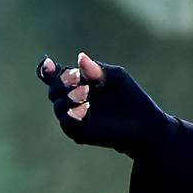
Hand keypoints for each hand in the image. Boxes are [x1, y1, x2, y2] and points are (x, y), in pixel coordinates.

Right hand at [38, 51, 169, 157]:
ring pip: (58, 106)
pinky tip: (84, 108)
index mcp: (77, 83)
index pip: (54, 76)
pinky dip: (72, 114)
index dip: (47, 70)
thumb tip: (80, 58)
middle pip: (53, 90)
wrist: (145, 124)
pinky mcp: (81, 133)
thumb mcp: (116, 77)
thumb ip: (98, 69)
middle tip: (77, 78)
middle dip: (61, 82)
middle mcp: (72, 100)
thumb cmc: (131, 97)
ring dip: (68, 97)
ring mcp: (75, 117)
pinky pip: (67, 123)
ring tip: (85, 93)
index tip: (49, 64)